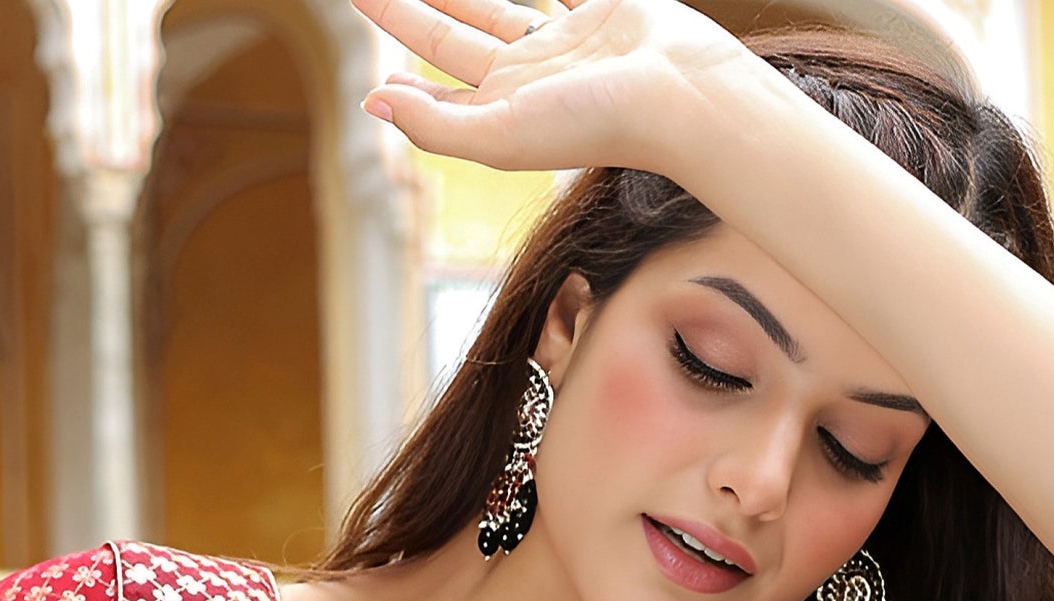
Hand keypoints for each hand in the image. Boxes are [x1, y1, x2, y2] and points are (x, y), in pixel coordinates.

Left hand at [349, 0, 748, 174]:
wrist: (681, 95)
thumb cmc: (597, 123)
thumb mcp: (501, 134)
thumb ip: (435, 124)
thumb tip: (372, 103)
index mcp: (502, 112)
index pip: (437, 91)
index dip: (404, 78)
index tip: (376, 66)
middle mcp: (528, 79)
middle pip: (454, 39)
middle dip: (411, 16)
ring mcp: (564, 43)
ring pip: (496, 6)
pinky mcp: (601, 9)